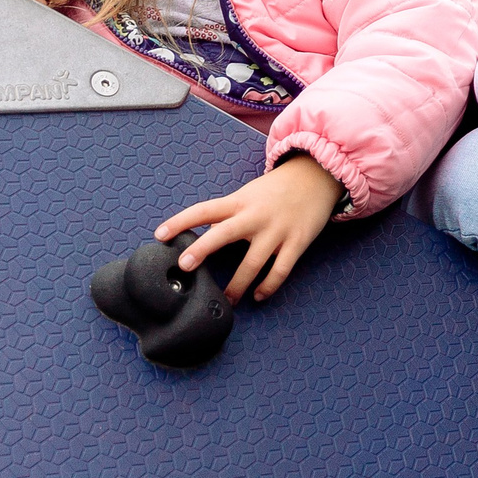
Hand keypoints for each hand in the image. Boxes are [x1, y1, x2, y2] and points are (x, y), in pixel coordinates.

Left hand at [157, 155, 344, 302]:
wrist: (317, 176)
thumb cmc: (276, 189)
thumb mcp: (248, 194)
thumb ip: (228, 213)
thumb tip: (203, 232)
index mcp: (240, 201)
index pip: (204, 210)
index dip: (180, 221)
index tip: (160, 235)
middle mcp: (255, 215)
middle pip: (224, 233)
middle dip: (202, 249)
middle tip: (184, 266)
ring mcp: (277, 230)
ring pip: (253, 262)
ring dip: (237, 285)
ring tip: (225, 301)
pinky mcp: (297, 241)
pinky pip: (281, 270)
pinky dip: (269, 285)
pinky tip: (259, 295)